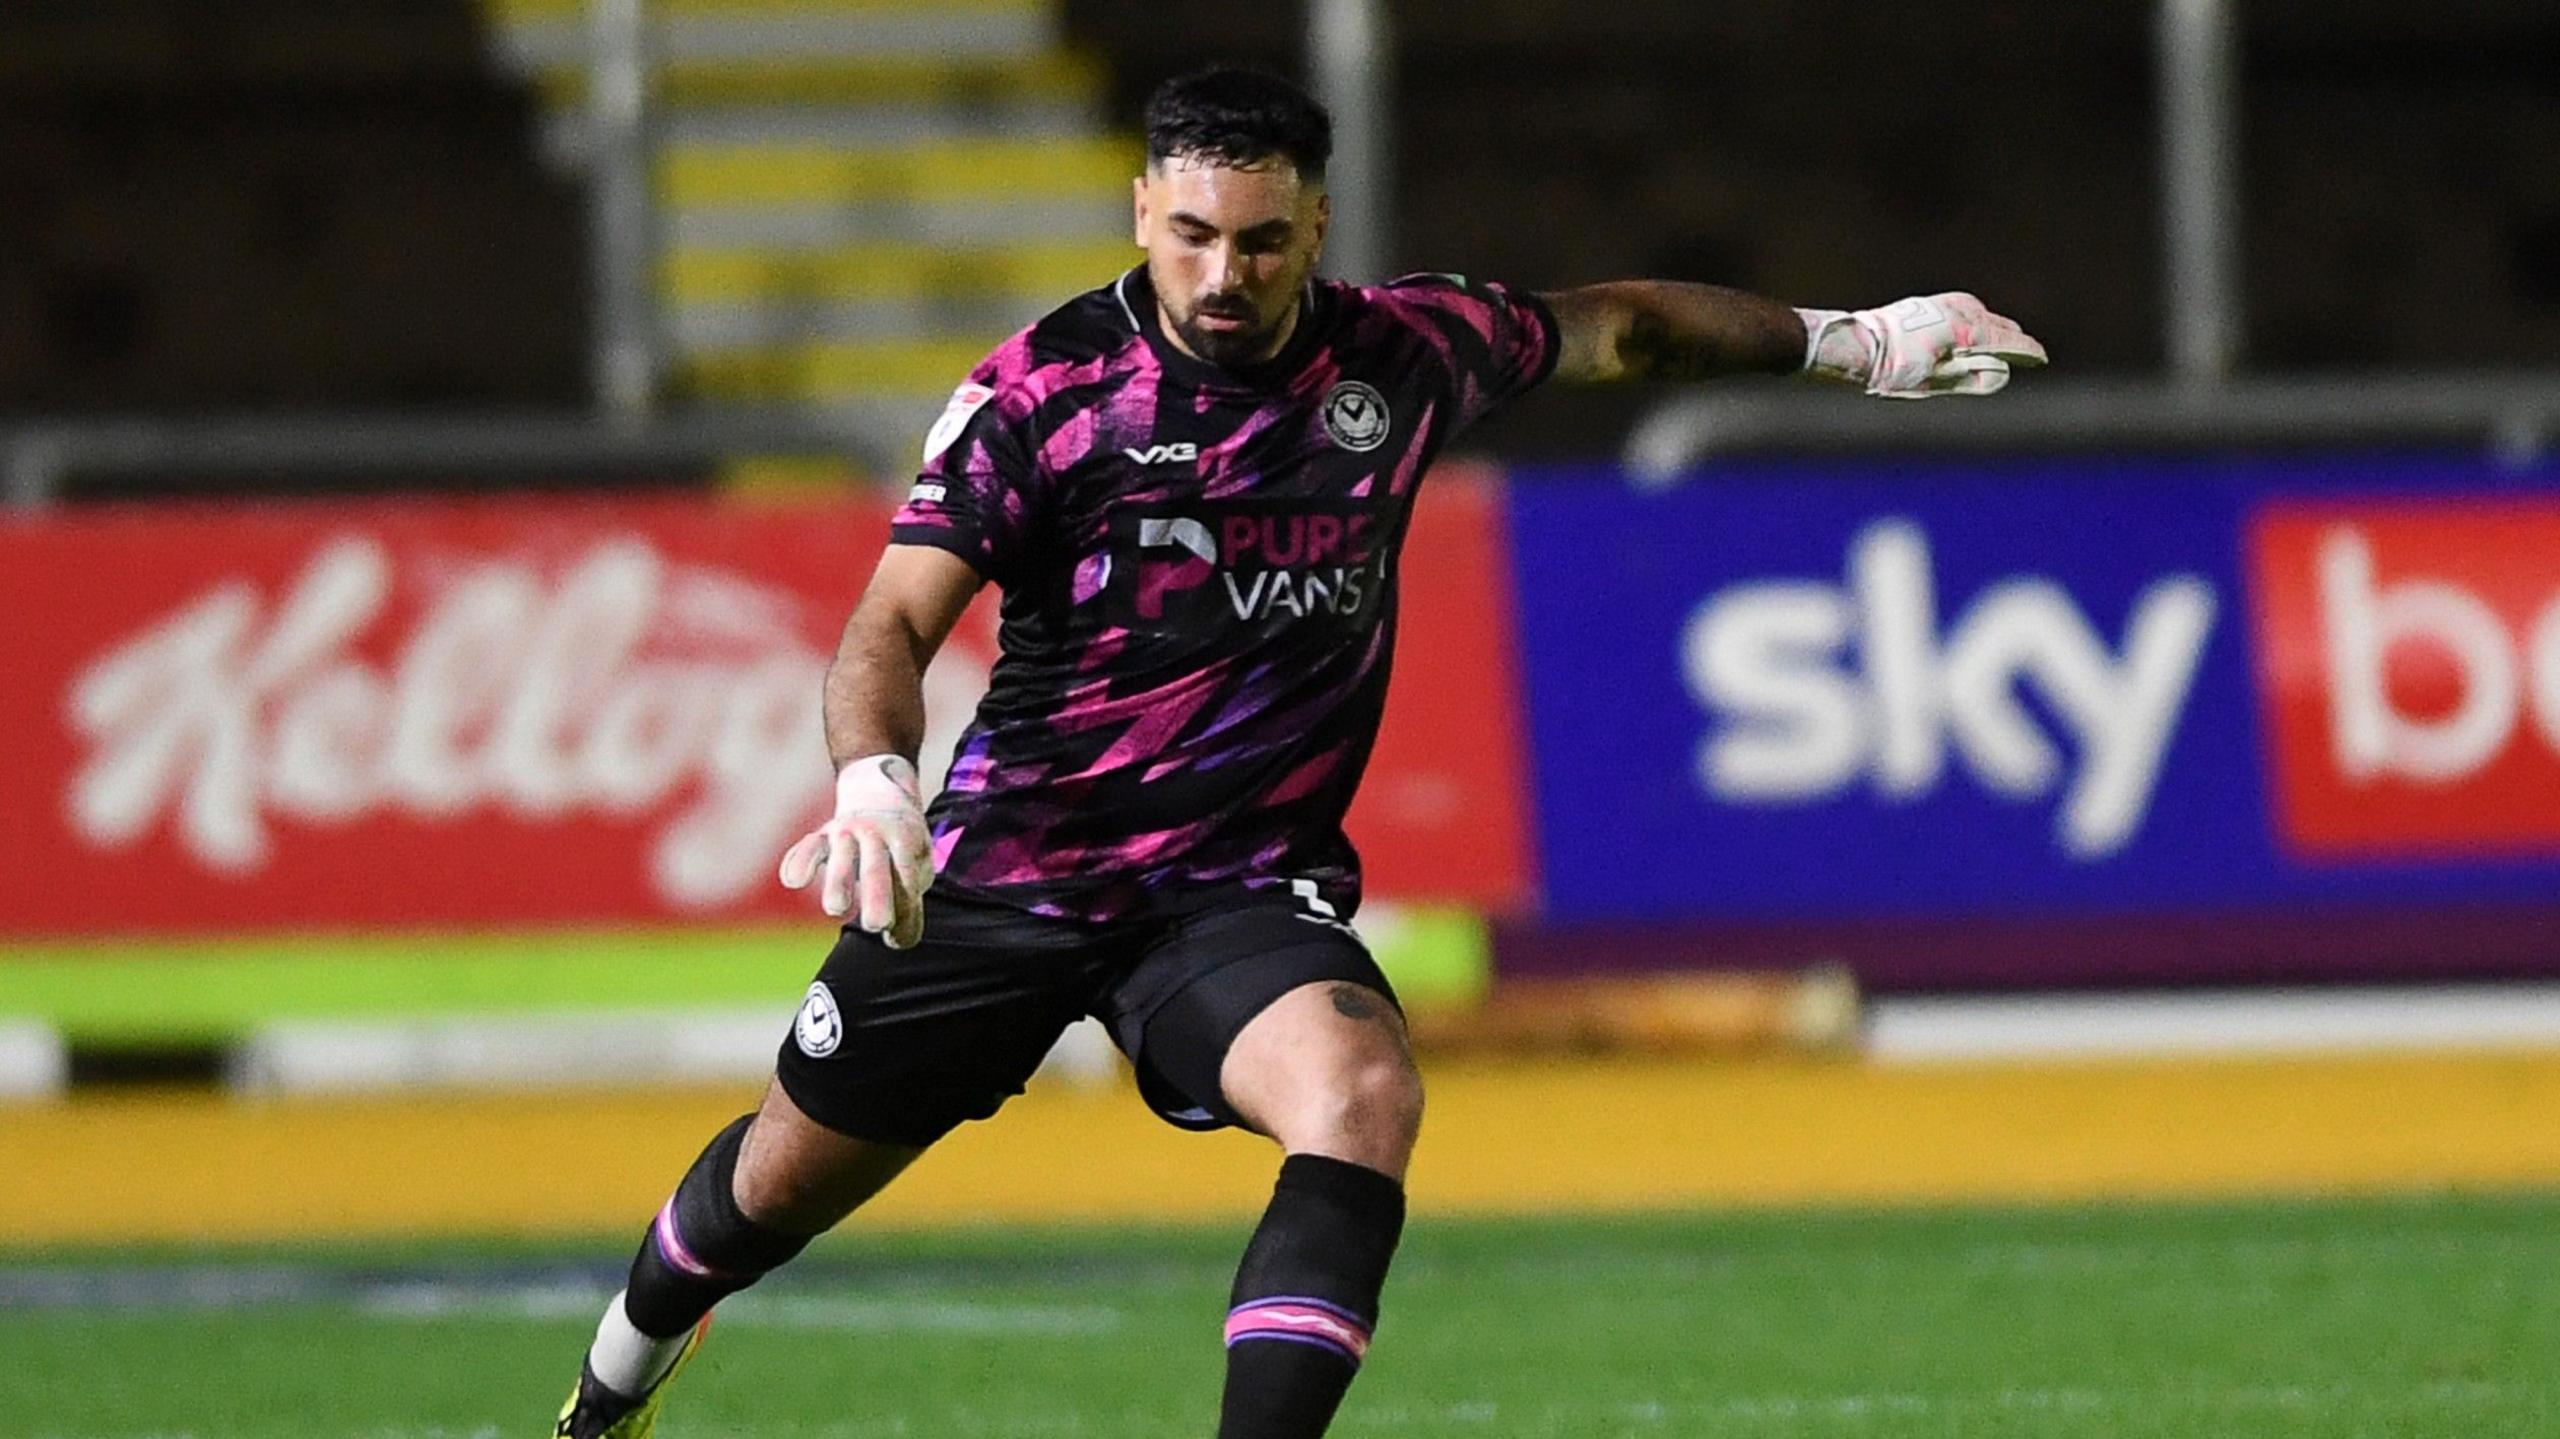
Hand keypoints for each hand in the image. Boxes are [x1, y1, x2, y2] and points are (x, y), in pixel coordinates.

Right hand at [778, 755, 932, 947]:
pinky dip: (799, 861)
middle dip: (877, 895)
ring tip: (836, 909)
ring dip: (839, 882)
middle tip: (876, 925)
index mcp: (906, 840)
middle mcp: (876, 833)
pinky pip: (809, 846)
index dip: (905, 907)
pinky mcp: (823, 834)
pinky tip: (793, 881)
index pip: (906, 877)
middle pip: (876, 867)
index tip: (896, 939)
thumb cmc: (901, 843)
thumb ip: (908, 899)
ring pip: (841, 856)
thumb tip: (901, 942)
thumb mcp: (914, 862)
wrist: (880, 787)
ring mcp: (847, 831)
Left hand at [1798, 293, 2047, 398]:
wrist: (1859, 344)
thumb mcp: (1938, 382)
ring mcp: (1945, 303)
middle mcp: (1959, 310)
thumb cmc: (1895, 368)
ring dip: (1994, 329)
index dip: (2026, 351)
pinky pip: (1966, 310)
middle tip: (2025, 355)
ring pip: (1983, 315)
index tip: (2040, 358)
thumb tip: (2001, 373)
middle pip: (1999, 324)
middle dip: (2013, 340)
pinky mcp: (1931, 303)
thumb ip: (1973, 379)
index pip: (2007, 340)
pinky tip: (1972, 332)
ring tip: (2002, 345)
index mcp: (1966, 329)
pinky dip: (1976, 322)